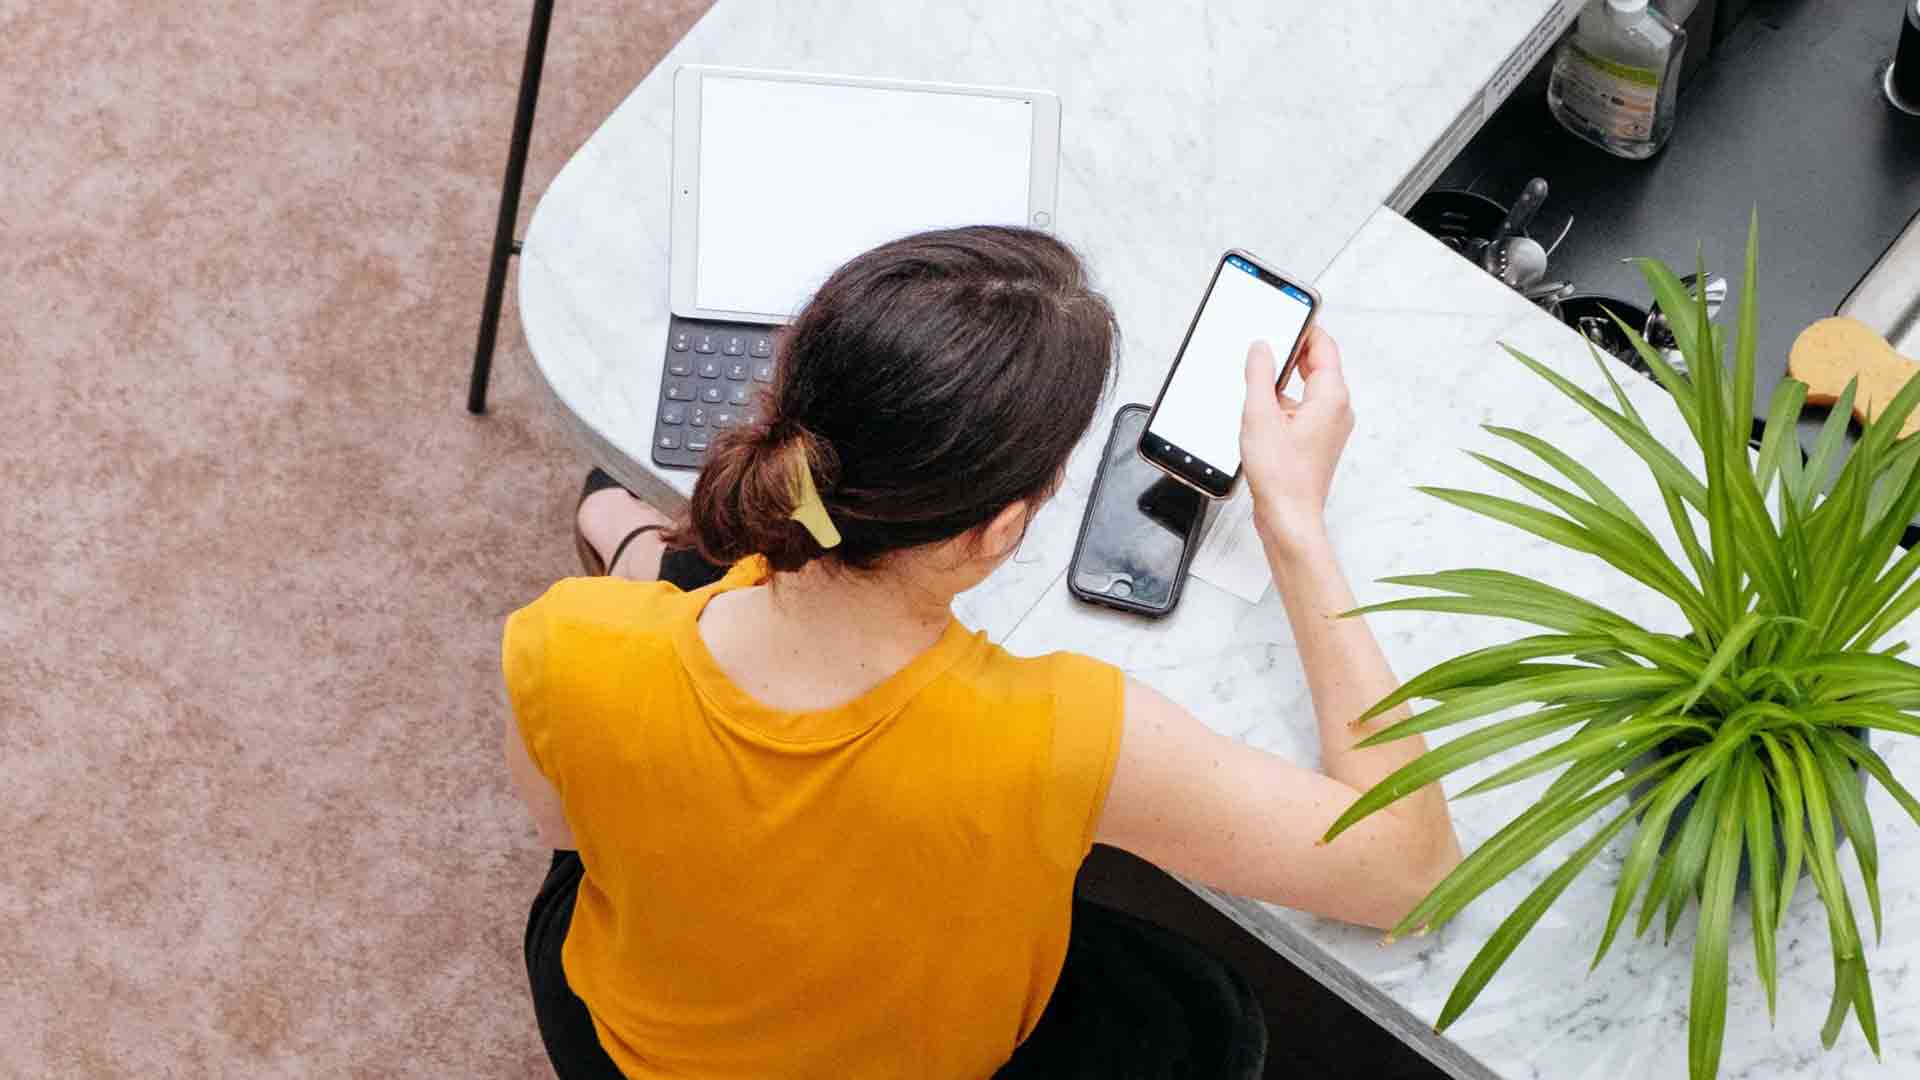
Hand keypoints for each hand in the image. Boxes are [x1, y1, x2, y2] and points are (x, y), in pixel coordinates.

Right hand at [1239, 325, 1352, 550]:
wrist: (1289, 518)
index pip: (1323, 345)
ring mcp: (1330, 426)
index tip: (1285, 317)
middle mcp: (1338, 408)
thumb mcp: (1259, 415)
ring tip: (1257, 386)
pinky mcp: (1318, 441)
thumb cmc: (1281, 476)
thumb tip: (1261, 348)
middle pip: (1318, 365)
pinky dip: (1284, 404)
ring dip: (1284, 382)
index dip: (1303, 327)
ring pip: (1308, 388)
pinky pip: (1303, 409)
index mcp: (1332, 396)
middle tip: (1264, 347)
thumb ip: (1260, 374)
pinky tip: (1260, 414)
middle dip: (1291, 353)